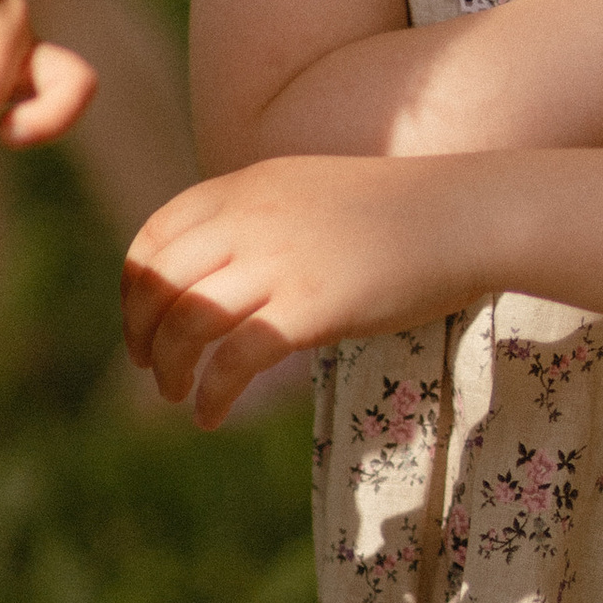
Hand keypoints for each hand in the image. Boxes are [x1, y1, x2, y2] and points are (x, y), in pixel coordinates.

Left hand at [125, 156, 473, 425]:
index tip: (140, 324)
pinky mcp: (311, 306)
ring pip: (187, 322)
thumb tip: (221, 273)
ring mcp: (280, 260)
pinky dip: (211, 394)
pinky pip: (234, 359)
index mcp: (247, 185)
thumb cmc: (402, 213)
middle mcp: (251, 216)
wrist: (467, 214)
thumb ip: (260, 221)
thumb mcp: (311, 194)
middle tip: (152, 371)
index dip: (135, 286)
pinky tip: (210, 417)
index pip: (157, 233)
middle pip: (161, 280)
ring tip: (177, 398)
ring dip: (169, 369)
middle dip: (141, 333)